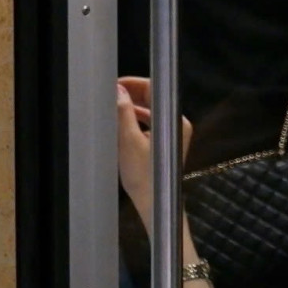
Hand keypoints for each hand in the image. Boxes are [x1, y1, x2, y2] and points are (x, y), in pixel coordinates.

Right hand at [115, 78, 192, 233]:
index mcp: (175, 121)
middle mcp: (178, 124)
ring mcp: (173, 134)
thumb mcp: (128, 141)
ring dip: (132, 108)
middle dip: (131, 95)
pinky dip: (137, 120)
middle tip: (109, 94)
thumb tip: (118, 89)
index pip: (155, 90)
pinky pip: (151, 124)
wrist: (154, 203)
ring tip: (111, 107)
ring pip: (151, 112)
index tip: (114, 84)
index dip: (134, 84)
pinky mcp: (166, 143)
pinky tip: (122, 123)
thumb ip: (124, 113)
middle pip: (154, 100)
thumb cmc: (143, 175)